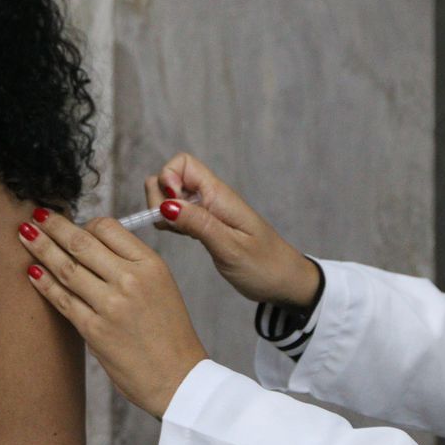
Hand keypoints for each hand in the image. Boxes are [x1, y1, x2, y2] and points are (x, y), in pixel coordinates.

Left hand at [18, 210, 207, 418]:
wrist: (178, 378)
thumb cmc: (170, 333)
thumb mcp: (162, 287)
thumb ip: (132, 265)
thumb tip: (94, 246)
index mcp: (151, 264)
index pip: (108, 229)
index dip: (85, 223)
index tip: (71, 225)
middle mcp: (130, 280)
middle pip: (82, 242)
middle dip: (54, 226)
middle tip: (35, 214)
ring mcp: (110, 305)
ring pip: (66, 268)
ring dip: (40, 248)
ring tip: (24, 234)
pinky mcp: (94, 330)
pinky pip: (61, 299)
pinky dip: (43, 283)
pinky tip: (31, 271)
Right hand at [145, 153, 320, 308]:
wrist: (285, 281)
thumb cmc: (264, 266)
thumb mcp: (230, 249)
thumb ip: (199, 225)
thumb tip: (167, 204)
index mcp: (219, 196)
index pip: (183, 163)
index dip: (168, 178)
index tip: (169, 207)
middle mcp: (212, 197)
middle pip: (171, 176)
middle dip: (159, 196)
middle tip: (171, 225)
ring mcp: (208, 209)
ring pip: (171, 195)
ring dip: (163, 210)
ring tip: (176, 233)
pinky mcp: (206, 224)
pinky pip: (179, 212)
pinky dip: (171, 221)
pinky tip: (179, 236)